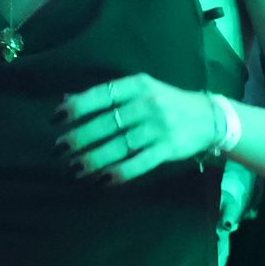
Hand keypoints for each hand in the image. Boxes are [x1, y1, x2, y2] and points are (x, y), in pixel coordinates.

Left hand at [60, 75, 218, 182]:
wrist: (208, 117)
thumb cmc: (165, 102)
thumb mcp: (139, 90)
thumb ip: (106, 96)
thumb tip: (66, 101)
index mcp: (137, 85)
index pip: (102, 95)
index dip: (77, 107)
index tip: (55, 118)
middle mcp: (147, 104)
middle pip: (108, 123)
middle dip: (80, 137)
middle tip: (59, 149)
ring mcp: (159, 127)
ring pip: (121, 145)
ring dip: (95, 158)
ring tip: (74, 168)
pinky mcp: (169, 148)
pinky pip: (140, 162)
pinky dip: (121, 172)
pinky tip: (103, 180)